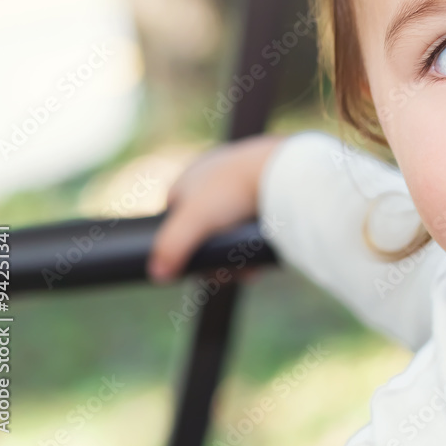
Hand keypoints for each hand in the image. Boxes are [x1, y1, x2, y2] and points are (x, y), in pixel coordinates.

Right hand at [147, 134, 286, 282]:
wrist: (287, 171)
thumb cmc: (235, 189)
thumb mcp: (195, 220)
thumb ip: (171, 247)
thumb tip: (157, 274)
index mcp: (191, 175)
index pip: (174, 217)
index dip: (181, 245)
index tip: (194, 266)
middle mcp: (216, 178)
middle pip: (206, 231)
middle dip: (214, 258)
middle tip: (227, 274)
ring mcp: (244, 185)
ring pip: (233, 234)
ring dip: (237, 257)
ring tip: (248, 270)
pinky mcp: (270, 195)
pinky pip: (256, 229)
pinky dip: (257, 246)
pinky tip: (261, 261)